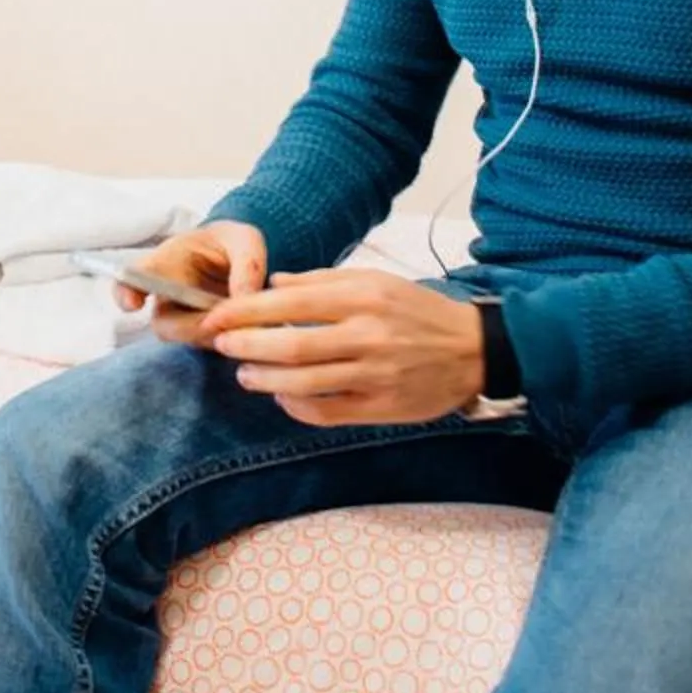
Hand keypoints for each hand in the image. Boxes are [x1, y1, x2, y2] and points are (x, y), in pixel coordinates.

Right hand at [114, 222, 267, 348]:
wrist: (241, 259)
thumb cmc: (233, 244)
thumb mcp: (245, 240)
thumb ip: (246, 264)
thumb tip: (244, 299)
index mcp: (168, 262)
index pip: (135, 277)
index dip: (126, 292)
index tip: (132, 304)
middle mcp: (168, 296)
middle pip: (164, 323)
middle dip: (190, 327)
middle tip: (217, 321)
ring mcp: (184, 321)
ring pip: (189, 339)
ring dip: (216, 334)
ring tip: (245, 319)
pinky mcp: (204, 338)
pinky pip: (212, 347)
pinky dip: (232, 341)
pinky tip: (251, 328)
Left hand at [202, 268, 486, 426]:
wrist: (474, 348)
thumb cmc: (417, 309)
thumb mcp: (375, 280)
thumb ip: (321, 282)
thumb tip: (272, 283)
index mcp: (362, 297)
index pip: (289, 304)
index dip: (245, 312)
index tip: (217, 317)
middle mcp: (367, 335)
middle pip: (292, 346)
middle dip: (247, 347)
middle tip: (222, 346)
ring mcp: (375, 374)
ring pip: (306, 383)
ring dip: (266, 381)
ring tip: (245, 376)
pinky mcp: (383, 407)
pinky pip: (329, 412)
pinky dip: (298, 407)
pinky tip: (283, 398)